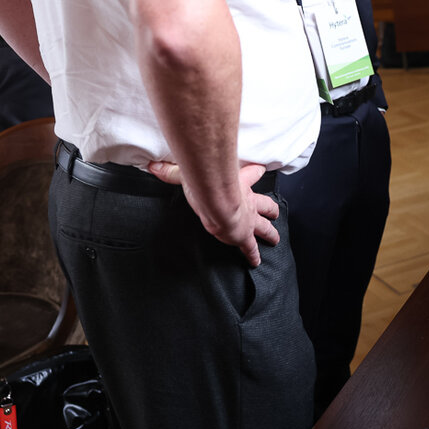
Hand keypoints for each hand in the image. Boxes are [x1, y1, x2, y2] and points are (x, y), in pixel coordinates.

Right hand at [146, 160, 279, 265]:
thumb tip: (153, 166)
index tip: (260, 169)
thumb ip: (171, 171)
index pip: (252, 173)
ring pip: (265, 227)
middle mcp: (248, 201)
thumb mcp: (189, 175)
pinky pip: (251, 248)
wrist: (218, 200)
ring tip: (274, 238)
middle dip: (270, 209)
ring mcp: (248, 220)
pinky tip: (256, 262)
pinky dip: (254, 255)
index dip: (255, 171)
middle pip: (266, 204)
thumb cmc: (206, 184)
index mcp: (239, 183)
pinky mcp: (245, 236)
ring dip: (270, 233)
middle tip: (275, 212)